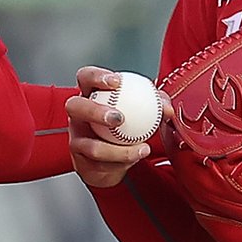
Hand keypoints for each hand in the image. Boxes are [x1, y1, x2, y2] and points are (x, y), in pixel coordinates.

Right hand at [66, 67, 155, 187]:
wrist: (115, 162)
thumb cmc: (126, 129)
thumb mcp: (142, 112)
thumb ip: (155, 105)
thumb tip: (166, 108)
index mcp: (91, 95)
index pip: (86, 77)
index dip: (96, 76)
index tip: (116, 82)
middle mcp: (79, 115)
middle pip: (75, 106)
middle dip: (95, 111)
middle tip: (118, 118)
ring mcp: (76, 138)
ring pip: (89, 145)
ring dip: (117, 149)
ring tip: (140, 147)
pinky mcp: (80, 161)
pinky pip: (99, 164)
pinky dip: (122, 162)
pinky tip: (137, 156)